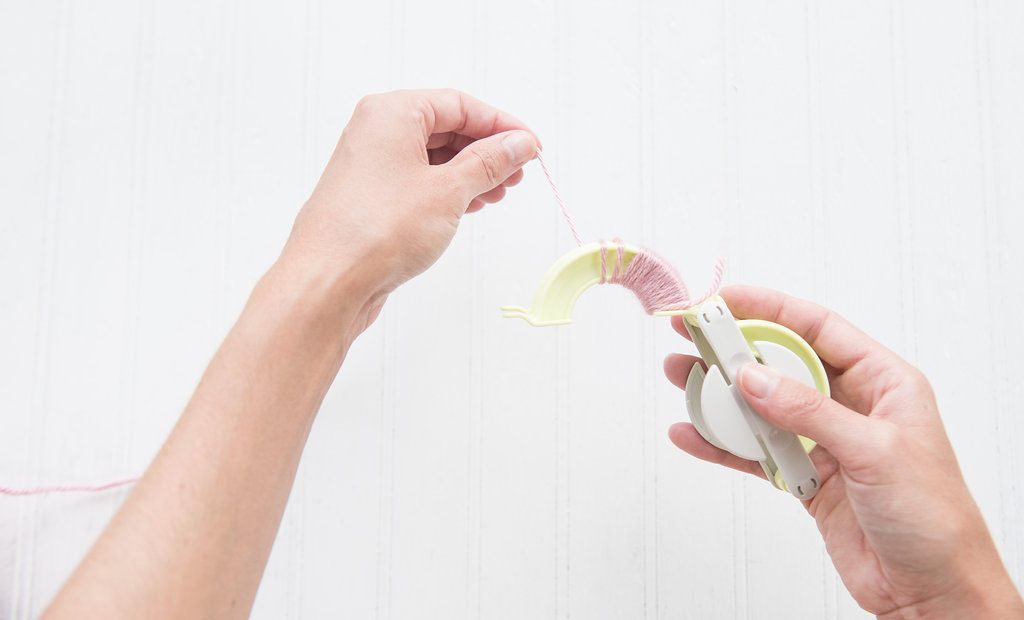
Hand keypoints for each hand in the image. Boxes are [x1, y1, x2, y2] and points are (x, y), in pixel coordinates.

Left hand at [281, 88, 537, 327]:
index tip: (530, 146)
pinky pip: (419, 181)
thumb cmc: (376, 231)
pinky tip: (471, 205)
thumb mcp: (448, 191)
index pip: (459, 104)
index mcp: (391, 113)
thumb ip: (489, 162)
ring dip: (470, 173)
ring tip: (499, 193)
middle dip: (486, 150)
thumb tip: (519, 144)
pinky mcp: (372, 198)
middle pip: (445, 128)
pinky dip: (448, 190)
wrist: (328, 283)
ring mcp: (372, 166)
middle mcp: (377, 133)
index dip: (500, 125)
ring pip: (433, 157)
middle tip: (518, 172)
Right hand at [664, 286, 1023, 617]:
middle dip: (734, 349)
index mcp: (883, 382)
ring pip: (761, 407)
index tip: (727, 300)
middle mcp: (851, 405)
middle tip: (692, 336)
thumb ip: (809, 411)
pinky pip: (755, 452)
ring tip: (682, 378)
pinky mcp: (805, 477)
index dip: (771, 308)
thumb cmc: (933, 517)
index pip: (818, 328)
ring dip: (720, 396)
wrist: (931, 588)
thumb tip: (755, 378)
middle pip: (781, 363)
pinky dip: (722, 445)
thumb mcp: (874, 451)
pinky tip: (693, 434)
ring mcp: (825, 441)